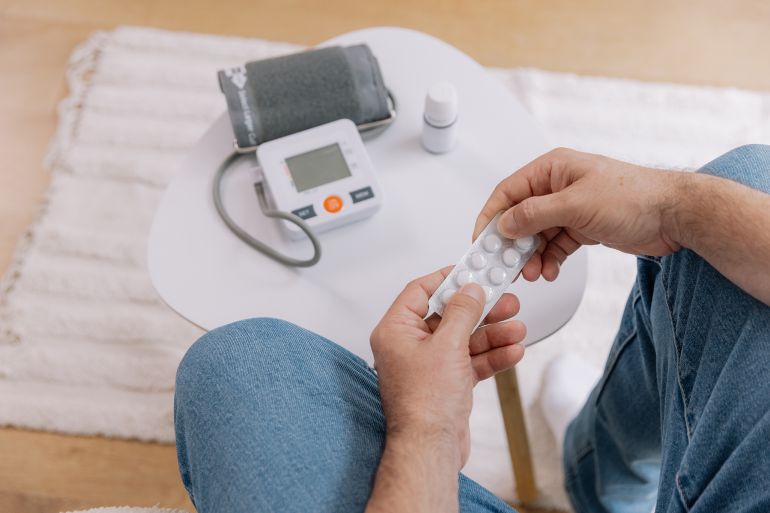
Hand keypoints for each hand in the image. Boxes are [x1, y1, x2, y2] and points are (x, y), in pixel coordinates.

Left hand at [370, 267, 525, 468]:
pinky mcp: (446, 383)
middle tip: (505, 300)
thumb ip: (462, 313)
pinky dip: (490, 356)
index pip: (420, 292)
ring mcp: (428, 366)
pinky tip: (512, 351)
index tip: (472, 270)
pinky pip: (470, 361)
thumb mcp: (447, 346)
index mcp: (395, 331)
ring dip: (492, 334)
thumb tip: (470, 289)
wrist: (430, 450)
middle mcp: (409, 346)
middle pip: (448, 316)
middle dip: (480, 310)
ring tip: (517, 328)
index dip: (447, 279)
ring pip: (464, 339)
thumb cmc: (423, 404)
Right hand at [474, 148, 681, 281]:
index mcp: (552, 169)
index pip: (508, 192)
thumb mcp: (576, 204)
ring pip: (536, 235)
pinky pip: (554, 245)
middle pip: (519, 216)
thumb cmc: (635, 197)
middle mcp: (557, 187)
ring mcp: (569, 208)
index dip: (491, 218)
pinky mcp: (581, 227)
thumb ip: (535, 214)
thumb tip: (505, 224)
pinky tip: (549, 271)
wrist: (674, 216)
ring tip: (531, 272)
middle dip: (512, 243)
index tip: (481, 241)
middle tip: (505, 265)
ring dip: (531, 256)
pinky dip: (549, 260)